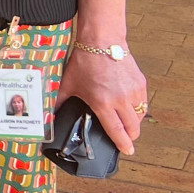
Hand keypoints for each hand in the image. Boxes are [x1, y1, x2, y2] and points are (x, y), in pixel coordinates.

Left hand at [55, 39, 148, 155]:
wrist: (102, 41)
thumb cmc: (84, 62)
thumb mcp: (68, 84)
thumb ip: (59, 101)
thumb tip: (50, 115)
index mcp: (103, 102)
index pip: (117, 130)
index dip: (123, 143)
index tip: (127, 151)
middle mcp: (121, 99)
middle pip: (133, 127)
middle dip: (130, 136)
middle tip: (125, 138)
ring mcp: (133, 91)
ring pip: (140, 115)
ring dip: (134, 121)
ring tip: (125, 121)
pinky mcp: (141, 83)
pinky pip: (143, 102)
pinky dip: (138, 108)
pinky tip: (128, 106)